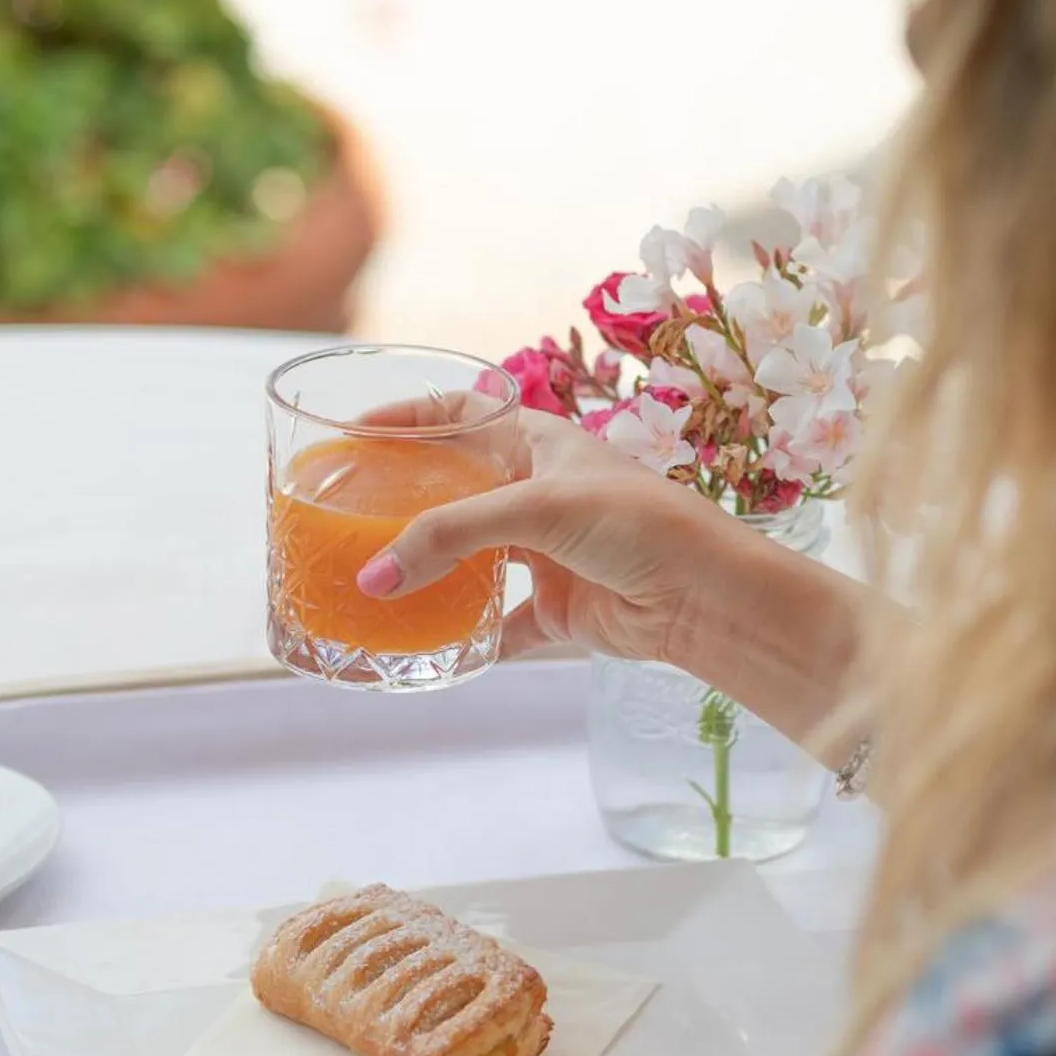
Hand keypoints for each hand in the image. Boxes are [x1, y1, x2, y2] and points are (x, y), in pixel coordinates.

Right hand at [355, 406, 737, 663]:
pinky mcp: (557, 607)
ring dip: (431, 570)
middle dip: (407, 501)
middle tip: (349, 514)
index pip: (459, 413)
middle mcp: (538, 491)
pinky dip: (470, 633)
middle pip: (457, 489)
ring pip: (472, 557)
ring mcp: (547, 551)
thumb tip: (373, 576)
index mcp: (538, 442)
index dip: (408, 418)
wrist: (706, 596)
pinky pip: (500, 621)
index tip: (355, 436)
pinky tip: (430, 641)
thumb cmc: (638, 524)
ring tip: (373, 578)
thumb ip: (451, 536)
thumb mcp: (537, 508)